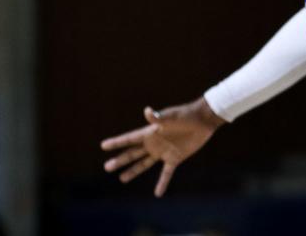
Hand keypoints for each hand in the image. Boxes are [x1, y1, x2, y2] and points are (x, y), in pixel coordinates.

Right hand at [100, 100, 224, 196]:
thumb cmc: (185, 115)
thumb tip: (147, 111)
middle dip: (119, 160)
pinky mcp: (175, 158)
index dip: (116, 142)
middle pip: (133, 153)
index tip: (103, 146)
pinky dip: (162, 183)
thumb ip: (158, 118)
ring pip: (144, 164)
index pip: (129, 139)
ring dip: (133, 171)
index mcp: (150, 132)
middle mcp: (153, 143)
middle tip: (106, 167)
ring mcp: (163, 152)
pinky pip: (166, 173)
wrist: (202, 120)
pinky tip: (158, 194)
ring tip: (122, 179)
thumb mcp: (171, 116)